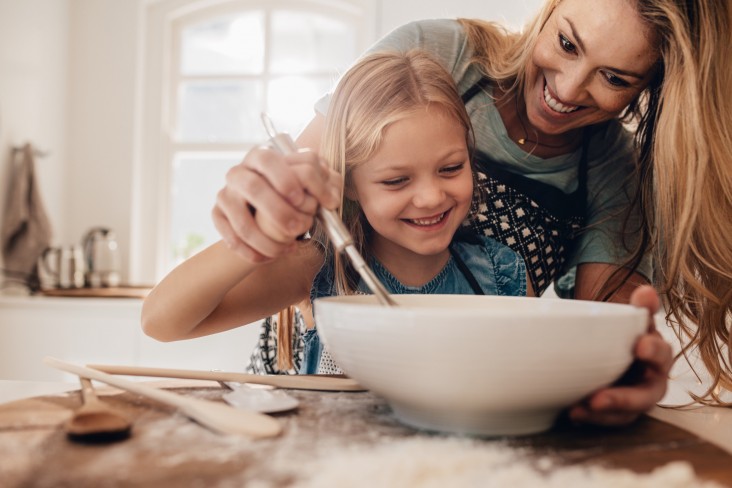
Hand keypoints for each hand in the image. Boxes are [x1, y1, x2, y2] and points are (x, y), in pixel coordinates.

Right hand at [212, 146, 340, 262]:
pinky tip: (268, 258)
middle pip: (252, 187)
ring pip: (241, 219)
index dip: (283, 178)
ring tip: (288, 248)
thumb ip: (323, 184)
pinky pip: (231, 238)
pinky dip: (251, 252)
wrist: (265, 210)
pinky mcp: (218, 215)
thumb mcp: (311, 184)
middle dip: (277, 211)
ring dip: (266, 240)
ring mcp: (226, 194)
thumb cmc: (293, 194)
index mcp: (261, 157)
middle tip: (299, 228)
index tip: (301, 198)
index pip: (268, 160)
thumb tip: (332, 199)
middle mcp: (239, 173)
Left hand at [567, 285, 672, 425]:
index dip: (653, 351)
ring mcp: (635, 400)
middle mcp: (650, 381)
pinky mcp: (618, 413)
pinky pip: (608, 420)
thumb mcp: (631, 320)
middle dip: (623, 398)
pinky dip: (591, 418)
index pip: (661, 354)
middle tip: (598, 398)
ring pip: (625, 414)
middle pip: (646, 396)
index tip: (640, 345)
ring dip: (603, 414)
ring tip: (581, 409)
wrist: (612, 351)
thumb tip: (646, 290)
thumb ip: (639, 308)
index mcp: (657, 355)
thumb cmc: (625, 336)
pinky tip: (573, 412)